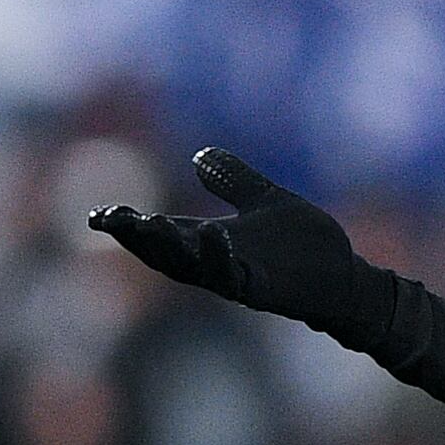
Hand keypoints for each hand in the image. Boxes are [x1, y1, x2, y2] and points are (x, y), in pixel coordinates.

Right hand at [88, 149, 362, 321]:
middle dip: (137, 238)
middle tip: (109, 219)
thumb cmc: (306, 247)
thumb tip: (200, 154)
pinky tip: (211, 235)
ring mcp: (240, 279)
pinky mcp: (266, 290)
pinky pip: (236, 277)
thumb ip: (233, 180)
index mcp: (211, 242)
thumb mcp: (265, 202)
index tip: (97, 215)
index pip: (162, 235)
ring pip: (193, 268)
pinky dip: (220, 259)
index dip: (129, 227)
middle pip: (167, 254)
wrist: (347, 279)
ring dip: (169, 248)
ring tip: (148, 224)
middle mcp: (218, 263)